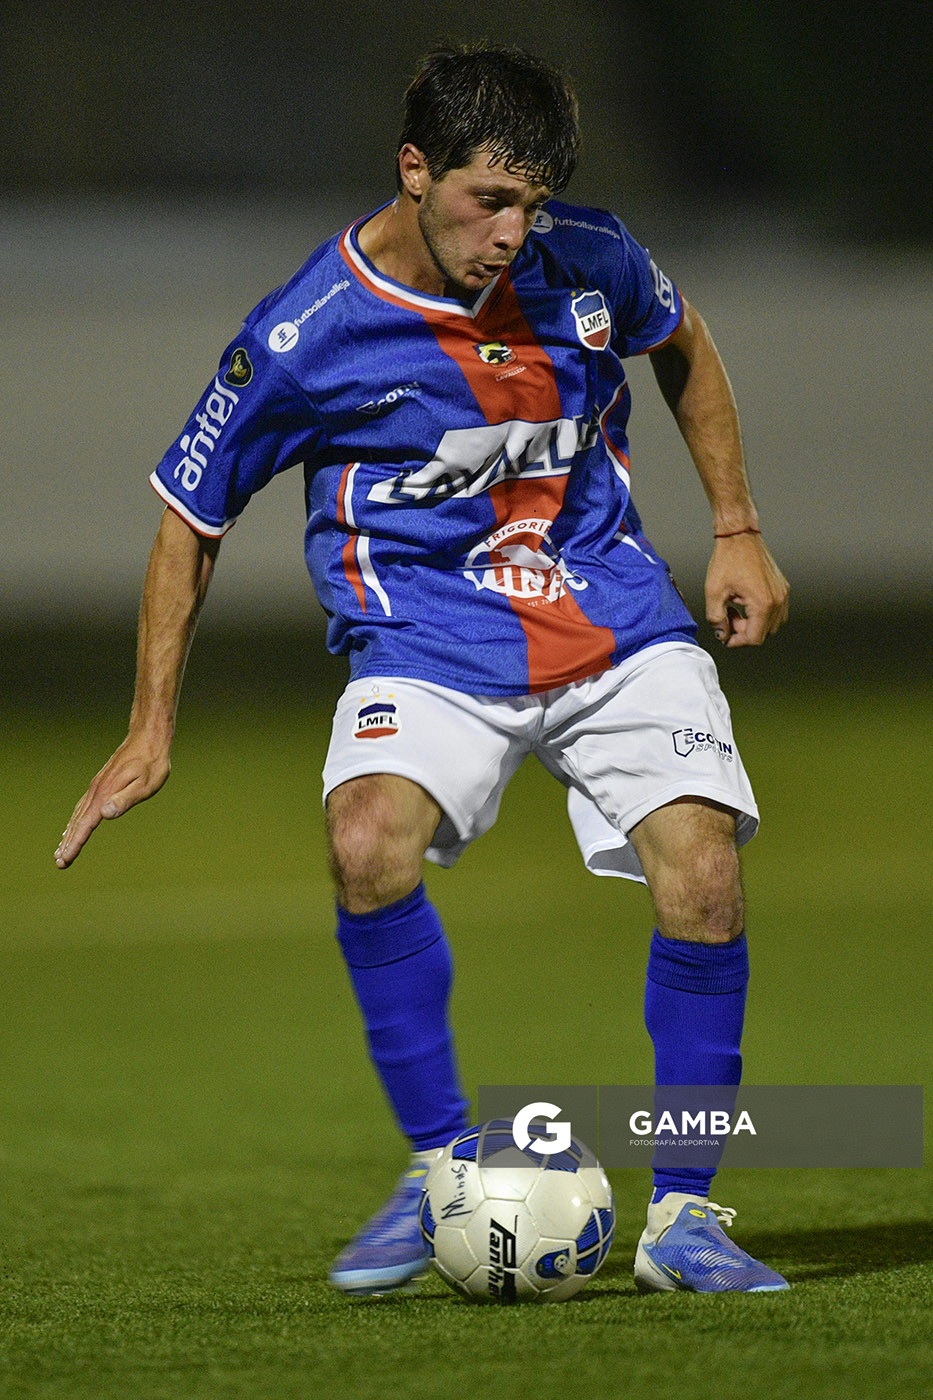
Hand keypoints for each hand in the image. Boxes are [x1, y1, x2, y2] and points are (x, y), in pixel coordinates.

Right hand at [54, 734, 170, 867]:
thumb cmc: (152, 763)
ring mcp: (97, 787)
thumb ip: (125, 800)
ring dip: (70, 833)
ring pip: (79, 815)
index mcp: (105, 794)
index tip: (64, 860)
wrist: (148, 738)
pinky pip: (83, 806)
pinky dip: (76, 820)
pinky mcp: (101, 783)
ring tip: (61, 850)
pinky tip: (74, 825)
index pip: (86, 825)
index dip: (75, 844)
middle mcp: (97, 791)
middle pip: (78, 822)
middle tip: (60, 863)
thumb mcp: (145, 785)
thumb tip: (105, 814)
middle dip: (68, 843)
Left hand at [705, 533, 788, 646]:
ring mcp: (782, 593)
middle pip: (764, 633)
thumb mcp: (714, 592)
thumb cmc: (728, 559)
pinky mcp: (782, 587)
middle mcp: (778, 600)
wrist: (739, 536)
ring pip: (771, 624)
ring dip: (753, 623)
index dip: (736, 641)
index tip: (725, 636)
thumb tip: (722, 634)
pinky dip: (761, 613)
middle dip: (744, 630)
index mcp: (763, 603)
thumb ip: (716, 619)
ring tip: (736, 607)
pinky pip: (776, 611)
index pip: (754, 638)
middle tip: (728, 616)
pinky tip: (745, 601)